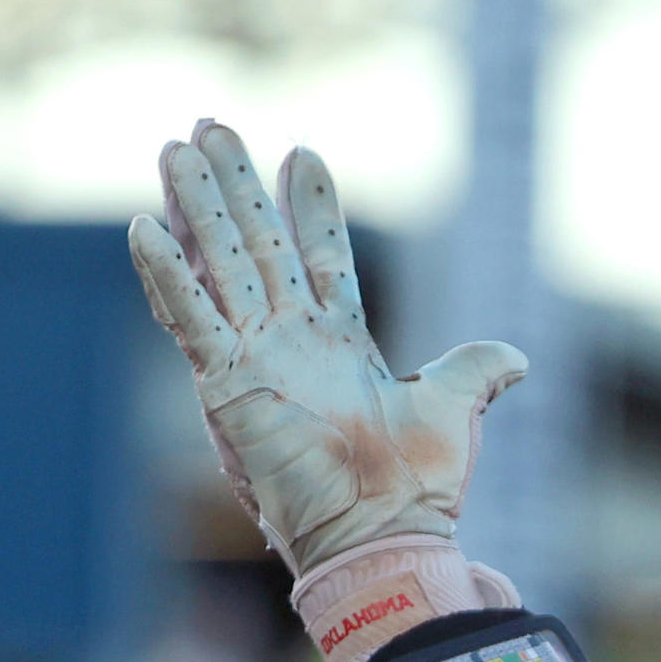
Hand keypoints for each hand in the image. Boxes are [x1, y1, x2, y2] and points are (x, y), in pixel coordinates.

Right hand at [130, 121, 525, 577]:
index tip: (302, 151)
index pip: (320, 255)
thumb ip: (476, 372)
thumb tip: (516, 359)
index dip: (311, 205)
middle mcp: (291, 342)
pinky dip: (168, 276)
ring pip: (219, 265)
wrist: (384, 536)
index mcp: (340, 341)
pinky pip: (190, 322)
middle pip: (256, 243)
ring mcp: (254, 360)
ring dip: (195, 208)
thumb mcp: (455, 409)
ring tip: (174, 148)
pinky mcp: (226, 387)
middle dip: (236, 184)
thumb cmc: (417, 487)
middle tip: (212, 125)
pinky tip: (144, 227)